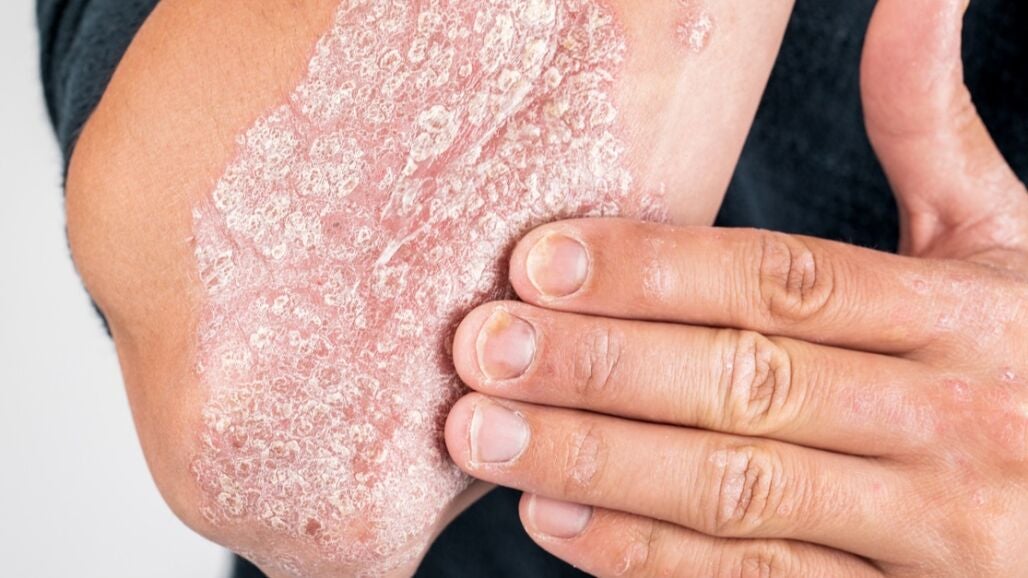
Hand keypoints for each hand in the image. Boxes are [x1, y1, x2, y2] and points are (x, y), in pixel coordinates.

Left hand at [445, 1, 1027, 575]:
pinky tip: (554, 519)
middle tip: (483, 347)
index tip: (539, 259)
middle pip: (747, 383)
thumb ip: (936, 132)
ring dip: (600, 464)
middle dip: (603, 367)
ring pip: (738, 490)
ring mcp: (926, 528)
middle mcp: (946, 418)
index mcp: (962, 313)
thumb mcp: (1004, 244)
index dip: (657, 271)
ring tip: (483, 433)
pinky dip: (649, 555)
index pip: (786, 282)